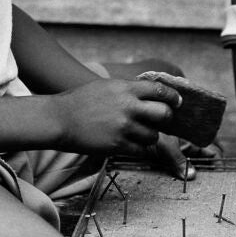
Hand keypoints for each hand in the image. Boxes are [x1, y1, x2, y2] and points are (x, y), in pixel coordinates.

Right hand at [47, 78, 181, 157]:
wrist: (58, 119)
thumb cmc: (80, 101)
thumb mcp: (107, 86)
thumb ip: (129, 89)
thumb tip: (151, 93)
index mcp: (126, 89)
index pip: (160, 90)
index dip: (173, 97)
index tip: (177, 102)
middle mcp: (128, 107)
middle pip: (164, 114)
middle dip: (166, 118)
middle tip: (162, 120)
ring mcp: (123, 127)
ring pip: (153, 135)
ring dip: (150, 136)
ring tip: (139, 133)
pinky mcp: (117, 145)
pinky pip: (140, 150)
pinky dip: (140, 149)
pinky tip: (132, 145)